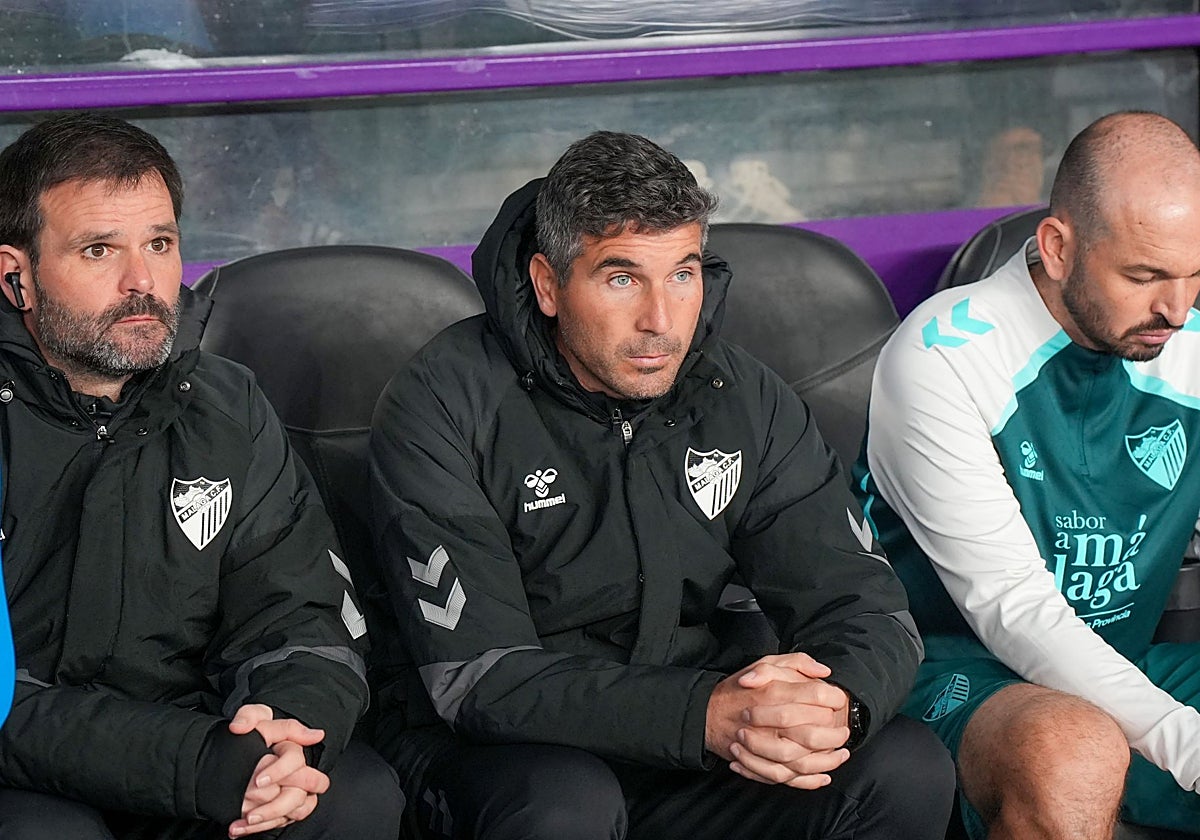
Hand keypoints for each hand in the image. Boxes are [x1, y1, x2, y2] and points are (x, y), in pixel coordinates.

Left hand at [227, 705, 329, 836]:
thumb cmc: (248, 732)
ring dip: (268, 819)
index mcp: (292, 749)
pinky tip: (236, 827)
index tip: (258, 781)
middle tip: (253, 811)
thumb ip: (253, 716)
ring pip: (294, 812)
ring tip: (242, 820)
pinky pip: (279, 822)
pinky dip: (257, 829)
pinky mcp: (284, 808)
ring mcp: (293, 791)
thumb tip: (267, 727)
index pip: (296, 761)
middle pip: (302, 794)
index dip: (279, 772)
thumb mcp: (250, 717)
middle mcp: (298, 772)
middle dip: (278, 805)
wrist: (233, 754)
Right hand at [706, 653, 851, 788]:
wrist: (709, 713)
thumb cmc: (742, 688)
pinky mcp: (758, 763)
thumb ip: (797, 662)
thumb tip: (824, 671)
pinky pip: (787, 777)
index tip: (839, 700)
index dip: (833, 697)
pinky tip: (824, 776)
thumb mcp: (767, 663)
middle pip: (812, 731)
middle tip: (844, 730)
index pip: (815, 694)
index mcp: (773, 690)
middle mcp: (768, 719)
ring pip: (802, 760)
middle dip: (835, 733)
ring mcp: (762, 745)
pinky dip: (808, 781)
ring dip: (828, 760)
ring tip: (842, 754)